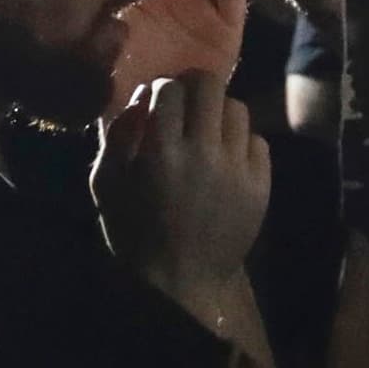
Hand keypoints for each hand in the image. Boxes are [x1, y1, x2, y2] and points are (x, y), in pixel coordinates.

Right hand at [96, 69, 274, 331]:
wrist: (180, 282)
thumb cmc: (135, 234)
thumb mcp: (107, 186)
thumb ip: (117, 137)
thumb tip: (138, 99)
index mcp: (161, 152)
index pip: (170, 89)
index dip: (163, 87)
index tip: (160, 98)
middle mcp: (203, 153)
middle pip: (212, 86)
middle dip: (196, 85)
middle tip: (188, 99)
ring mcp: (237, 169)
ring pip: (239, 110)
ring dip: (220, 113)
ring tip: (208, 131)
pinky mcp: (261, 186)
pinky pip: (258, 142)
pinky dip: (241, 143)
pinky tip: (226, 158)